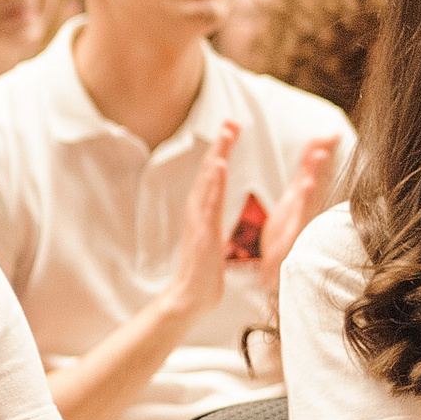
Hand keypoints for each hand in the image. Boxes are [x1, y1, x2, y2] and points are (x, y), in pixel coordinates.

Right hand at [160, 123, 239, 324]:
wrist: (189, 298)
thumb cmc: (203, 272)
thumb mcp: (212, 240)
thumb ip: (213, 221)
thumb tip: (216, 210)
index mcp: (202, 212)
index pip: (212, 175)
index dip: (221, 151)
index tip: (231, 129)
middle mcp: (197, 211)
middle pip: (208, 171)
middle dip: (219, 145)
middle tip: (230, 121)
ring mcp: (198, 221)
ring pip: (207, 182)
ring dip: (216, 156)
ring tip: (226, 134)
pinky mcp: (202, 233)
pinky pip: (209, 204)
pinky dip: (212, 183)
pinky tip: (218, 166)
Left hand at [255, 134, 341, 292]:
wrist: (276, 269)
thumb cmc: (288, 232)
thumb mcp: (296, 196)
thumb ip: (307, 171)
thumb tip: (319, 146)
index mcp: (307, 196)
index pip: (317, 169)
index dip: (323, 150)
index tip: (333, 132)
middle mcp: (309, 207)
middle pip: (320, 178)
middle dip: (324, 157)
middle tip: (330, 137)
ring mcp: (304, 221)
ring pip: (313, 194)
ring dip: (318, 175)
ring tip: (320, 155)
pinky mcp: (295, 235)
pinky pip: (302, 216)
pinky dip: (306, 201)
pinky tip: (307, 186)